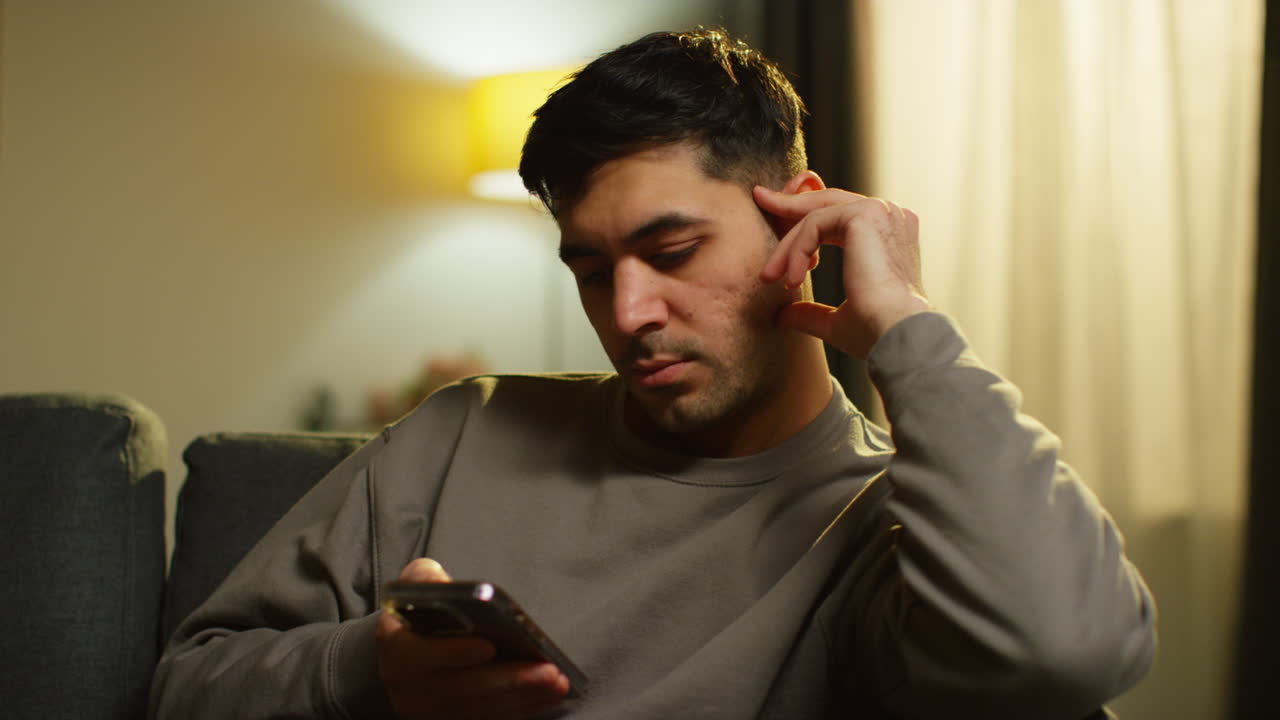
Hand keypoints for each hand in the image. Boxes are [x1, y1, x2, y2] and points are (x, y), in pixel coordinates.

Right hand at [376, 558, 569, 719]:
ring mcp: (430, 710)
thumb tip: (444, 584)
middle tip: (548, 670)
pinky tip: (547, 695)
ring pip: (479, 708)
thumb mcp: (415, 586)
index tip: (488, 645)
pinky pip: (488, 719)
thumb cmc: (418, 613)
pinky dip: (520, 708)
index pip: (420, 655)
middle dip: (508, 680)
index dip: (453, 653)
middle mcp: (408, 686)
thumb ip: (426, 580)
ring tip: (557, 681)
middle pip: (461, 688)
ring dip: (522, 697)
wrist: (405, 654)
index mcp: (395, 647)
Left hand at [755, 185, 929, 357]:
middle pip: (826, 203)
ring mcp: (880, 211)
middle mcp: (889, 216)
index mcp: (889, 235)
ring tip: (769, 277)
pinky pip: (814, 224)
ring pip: (815, 216)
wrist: (896, 335)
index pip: (839, 215)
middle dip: (789, 205)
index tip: (776, 233)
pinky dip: (796, 250)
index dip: (804, 223)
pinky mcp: (864, 215)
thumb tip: (783, 315)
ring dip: (788, 246)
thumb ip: (812, 313)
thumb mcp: (837, 322)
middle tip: (759, 199)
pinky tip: (790, 279)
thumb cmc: (876, 333)